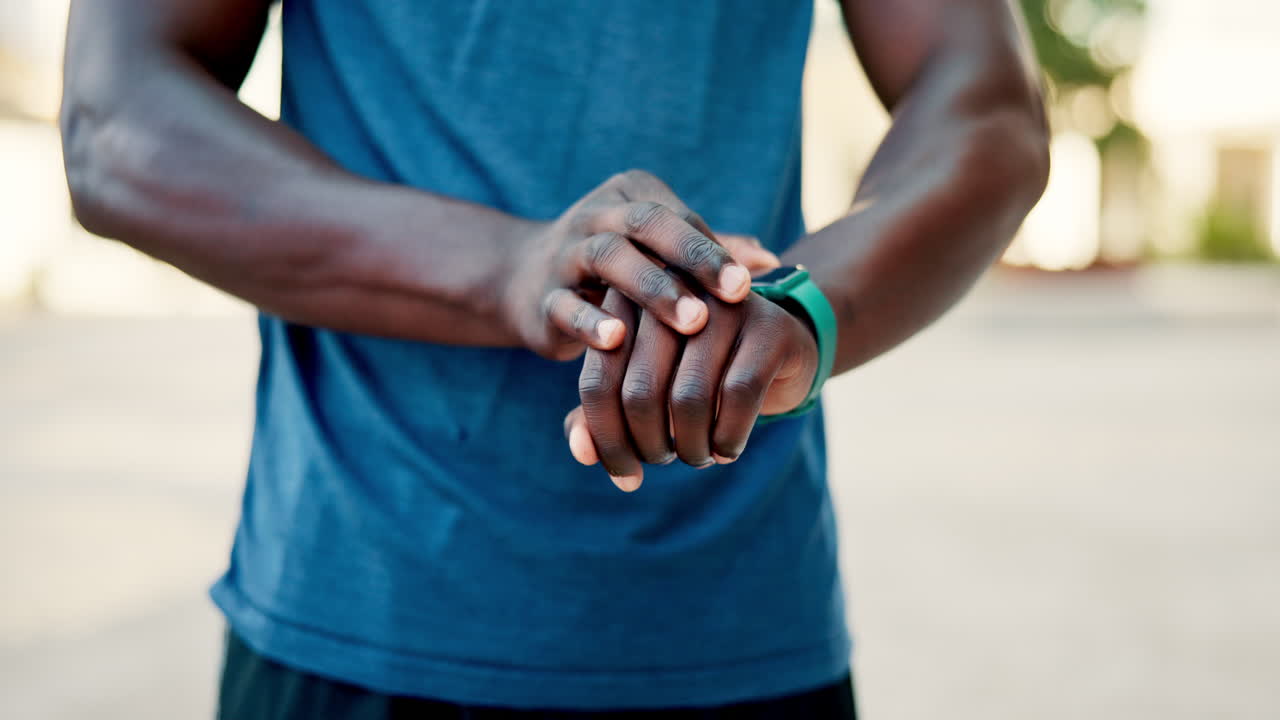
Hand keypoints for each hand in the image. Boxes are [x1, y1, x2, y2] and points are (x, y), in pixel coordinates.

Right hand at [503, 169, 776, 359]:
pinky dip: (590, 321)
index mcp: (631, 195)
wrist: (523, 282)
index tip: (750, 283)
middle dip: (693, 257)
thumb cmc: (616, 269)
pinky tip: (617, 341)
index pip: (679, 217)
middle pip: (647, 224)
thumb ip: (712, 254)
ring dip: (652, 288)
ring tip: (692, 322)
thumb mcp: (660, 255)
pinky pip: (565, 305)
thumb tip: (773, 261)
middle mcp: (597, 214)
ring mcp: (565, 253)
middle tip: (736, 293)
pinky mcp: (541, 298)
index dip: (714, 249)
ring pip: (608, 257)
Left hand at [563, 289, 819, 491]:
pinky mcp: (770, 326)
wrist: (778, 350)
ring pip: (689, 397)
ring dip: (690, 447)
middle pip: (639, 390)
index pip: (597, 382)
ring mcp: (725, 306)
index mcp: (627, 302)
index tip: (625, 475)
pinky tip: (727, 450)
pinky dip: (728, 438)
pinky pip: (738, 395)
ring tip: (697, 456)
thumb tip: (580, 452)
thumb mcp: (645, 391)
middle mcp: (672, 294)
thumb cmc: (696, 374)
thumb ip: (604, 418)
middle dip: (650, 446)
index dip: (606, 440)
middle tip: (665, 461)